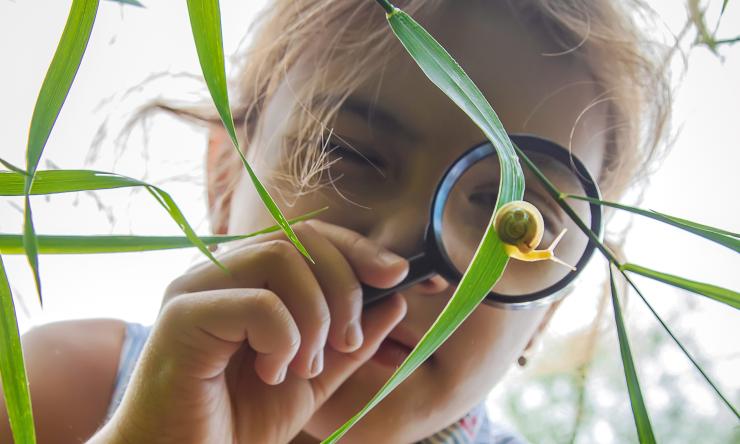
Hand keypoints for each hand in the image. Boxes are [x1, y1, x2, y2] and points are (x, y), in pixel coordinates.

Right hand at [93, 221, 408, 443]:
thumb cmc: (237, 420)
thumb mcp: (312, 378)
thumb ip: (350, 340)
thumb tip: (397, 300)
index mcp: (246, 278)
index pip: (310, 237)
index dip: (359, 250)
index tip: (399, 276)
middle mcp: (219, 270)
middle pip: (301, 238)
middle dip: (344, 287)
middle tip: (348, 341)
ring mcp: (196, 287)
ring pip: (281, 258)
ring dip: (313, 316)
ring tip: (303, 365)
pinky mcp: (182, 314)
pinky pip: (259, 303)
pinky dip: (283, 339)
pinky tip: (273, 372)